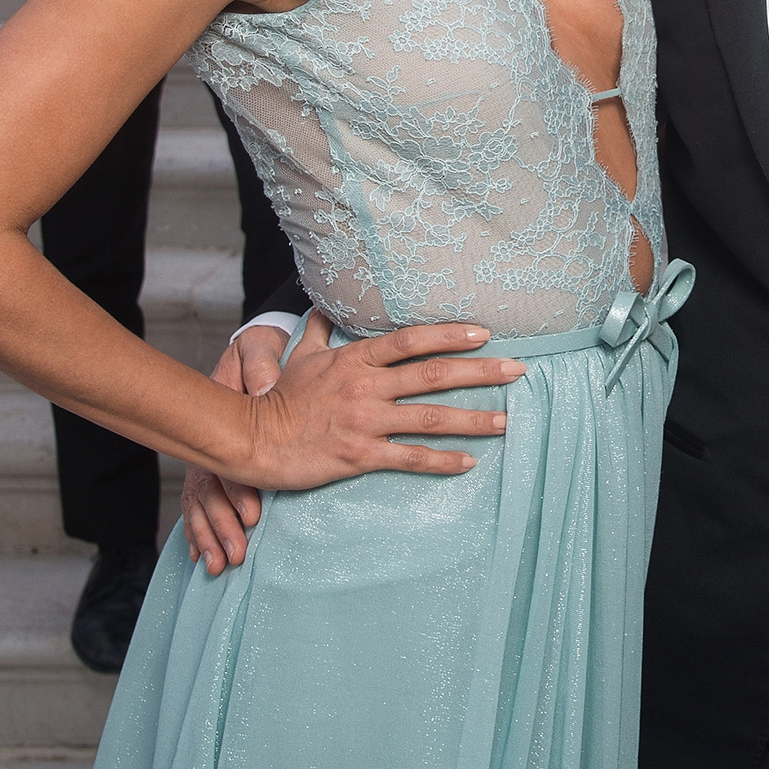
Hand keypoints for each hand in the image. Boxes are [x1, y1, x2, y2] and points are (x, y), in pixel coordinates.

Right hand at [181, 313, 523, 574]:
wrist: (251, 438)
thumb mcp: (297, 358)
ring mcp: (365, 421)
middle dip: (480, 372)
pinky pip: (410, 458)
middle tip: (518, 370)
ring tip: (506, 421)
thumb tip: (321, 305)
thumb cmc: (277, 399)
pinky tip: (469, 463)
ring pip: (430, 418)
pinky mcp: (359, 455)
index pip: (411, 341)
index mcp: (355, 360)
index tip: (483, 333)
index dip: (450, 335)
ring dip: (473, 420)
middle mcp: (366, 387)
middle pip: (434, 375)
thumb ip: (318, 332)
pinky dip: (442, 461)